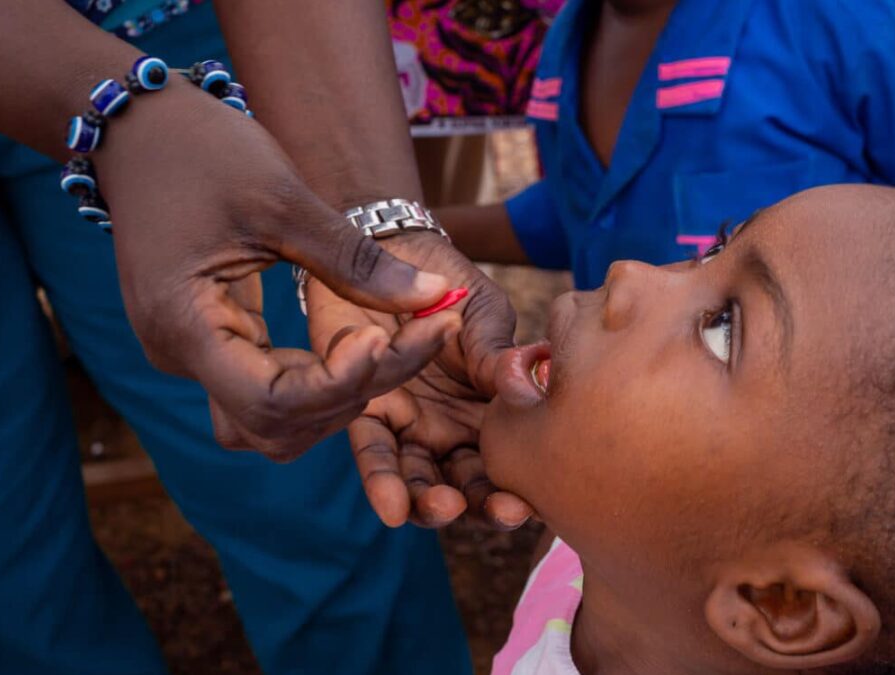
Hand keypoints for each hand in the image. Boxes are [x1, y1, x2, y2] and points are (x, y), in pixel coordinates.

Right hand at [96, 83, 455, 460]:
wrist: (142, 130)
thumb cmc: (201, 151)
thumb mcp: (282, 198)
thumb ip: (354, 260)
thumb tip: (435, 296)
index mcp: (184, 324)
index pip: (269, 401)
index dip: (337, 382)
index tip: (384, 337)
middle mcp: (181, 356)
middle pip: (278, 424)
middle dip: (354, 391)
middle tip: (419, 334)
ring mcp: (193, 355)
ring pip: (276, 421)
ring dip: (340, 395)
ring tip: (397, 340)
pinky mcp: (212, 342)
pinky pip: (272, 388)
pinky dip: (323, 377)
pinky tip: (366, 340)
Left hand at [307, 233, 533, 527]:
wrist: (390, 250)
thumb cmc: (446, 281)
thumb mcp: (483, 311)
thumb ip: (496, 349)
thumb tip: (519, 378)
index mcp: (490, 410)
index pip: (509, 462)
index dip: (519, 487)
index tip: (530, 504)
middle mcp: (450, 428)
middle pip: (467, 483)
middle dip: (482, 504)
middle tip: (500, 512)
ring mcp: (408, 423)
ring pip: (419, 479)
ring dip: (430, 502)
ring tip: (442, 507)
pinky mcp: (364, 410)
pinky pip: (372, 451)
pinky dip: (381, 479)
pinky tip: (391, 506)